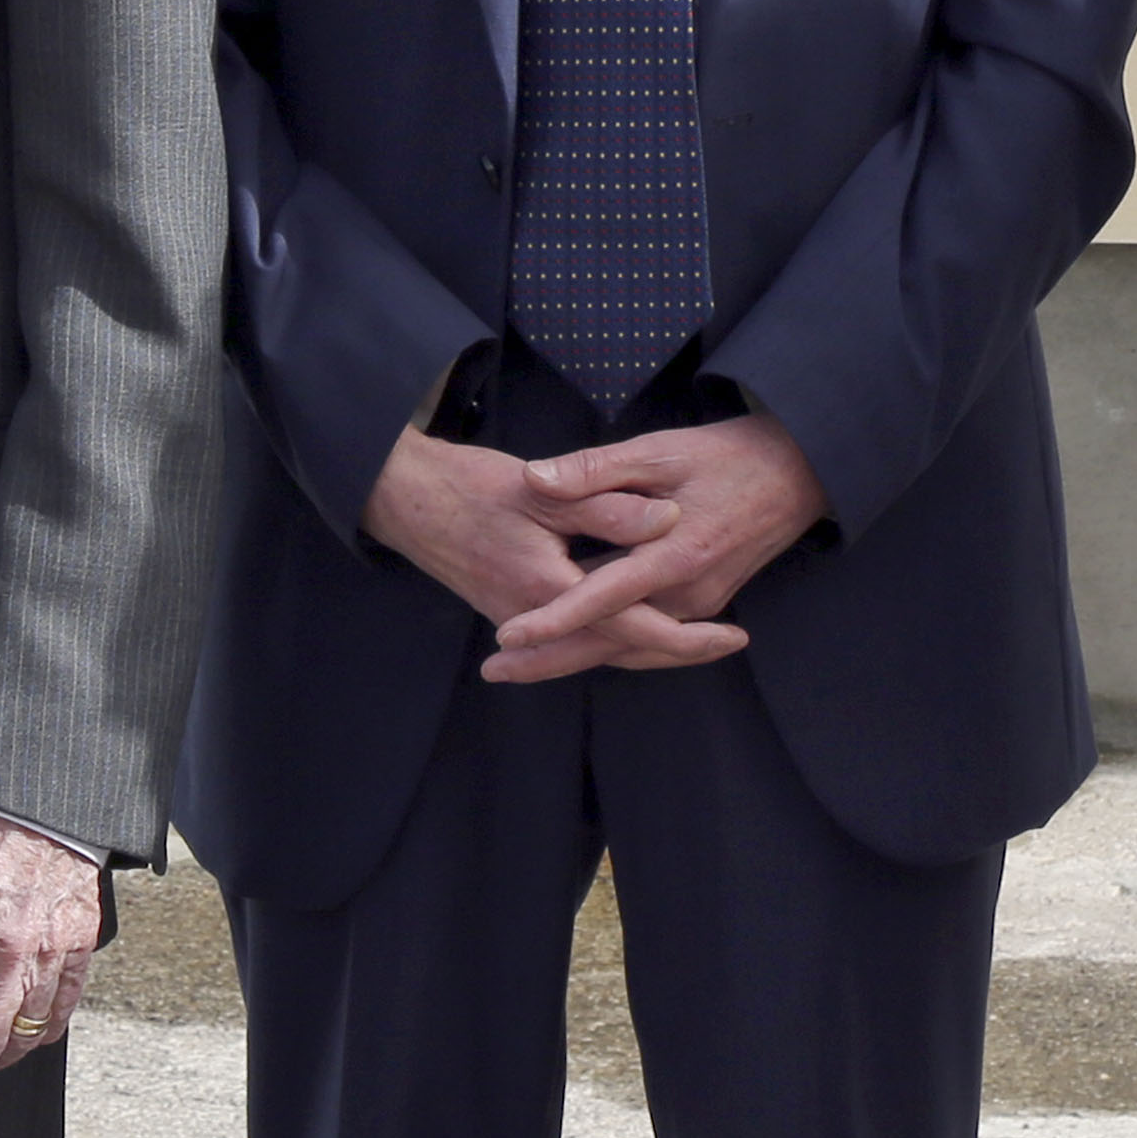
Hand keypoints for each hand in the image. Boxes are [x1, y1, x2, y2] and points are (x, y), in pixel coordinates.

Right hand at [360, 427, 719, 670]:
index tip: (734, 636)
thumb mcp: (542, 487)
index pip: (634, 627)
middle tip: (728, 644)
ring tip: (695, 642)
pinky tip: (632, 630)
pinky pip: (572, 639)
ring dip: (644, 649)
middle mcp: (536, 619)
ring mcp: (519, 621)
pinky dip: (608, 639)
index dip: (688, 636)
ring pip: (595, 649)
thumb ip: (608, 505)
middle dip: (676, 652)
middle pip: (620, 650)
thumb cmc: (469, 485)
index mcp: (550, 588)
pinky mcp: (510, 613)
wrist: (402, 499)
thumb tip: (670, 521)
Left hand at [481, 414, 827, 683]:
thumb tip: (535, 477)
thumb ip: (596, 468)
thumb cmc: (729, 455)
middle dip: (551, 660)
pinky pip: (650, 636)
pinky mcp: (703, 604)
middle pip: (612, 641)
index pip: (605, 597)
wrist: (798, 473)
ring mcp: (700, 604)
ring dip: (576, 657)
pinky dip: (611, 646)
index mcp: (677, 553)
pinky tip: (574, 647)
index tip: (509, 635)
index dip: (555, 619)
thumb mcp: (660, 450)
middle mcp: (690, 592)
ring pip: (631, 646)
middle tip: (493, 670)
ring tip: (521, 665)